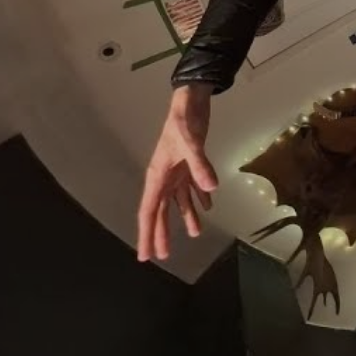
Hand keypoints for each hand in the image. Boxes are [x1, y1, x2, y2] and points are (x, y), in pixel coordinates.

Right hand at [136, 83, 218, 261]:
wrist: (191, 99)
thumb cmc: (184, 119)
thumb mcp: (191, 141)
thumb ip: (200, 165)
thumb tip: (210, 190)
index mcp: (158, 175)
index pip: (149, 211)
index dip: (146, 233)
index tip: (145, 254)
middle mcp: (164, 176)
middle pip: (160, 211)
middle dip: (161, 233)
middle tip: (163, 256)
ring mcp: (177, 170)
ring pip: (178, 201)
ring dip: (185, 216)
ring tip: (195, 234)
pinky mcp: (190, 163)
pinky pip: (192, 186)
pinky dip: (199, 197)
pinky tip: (208, 206)